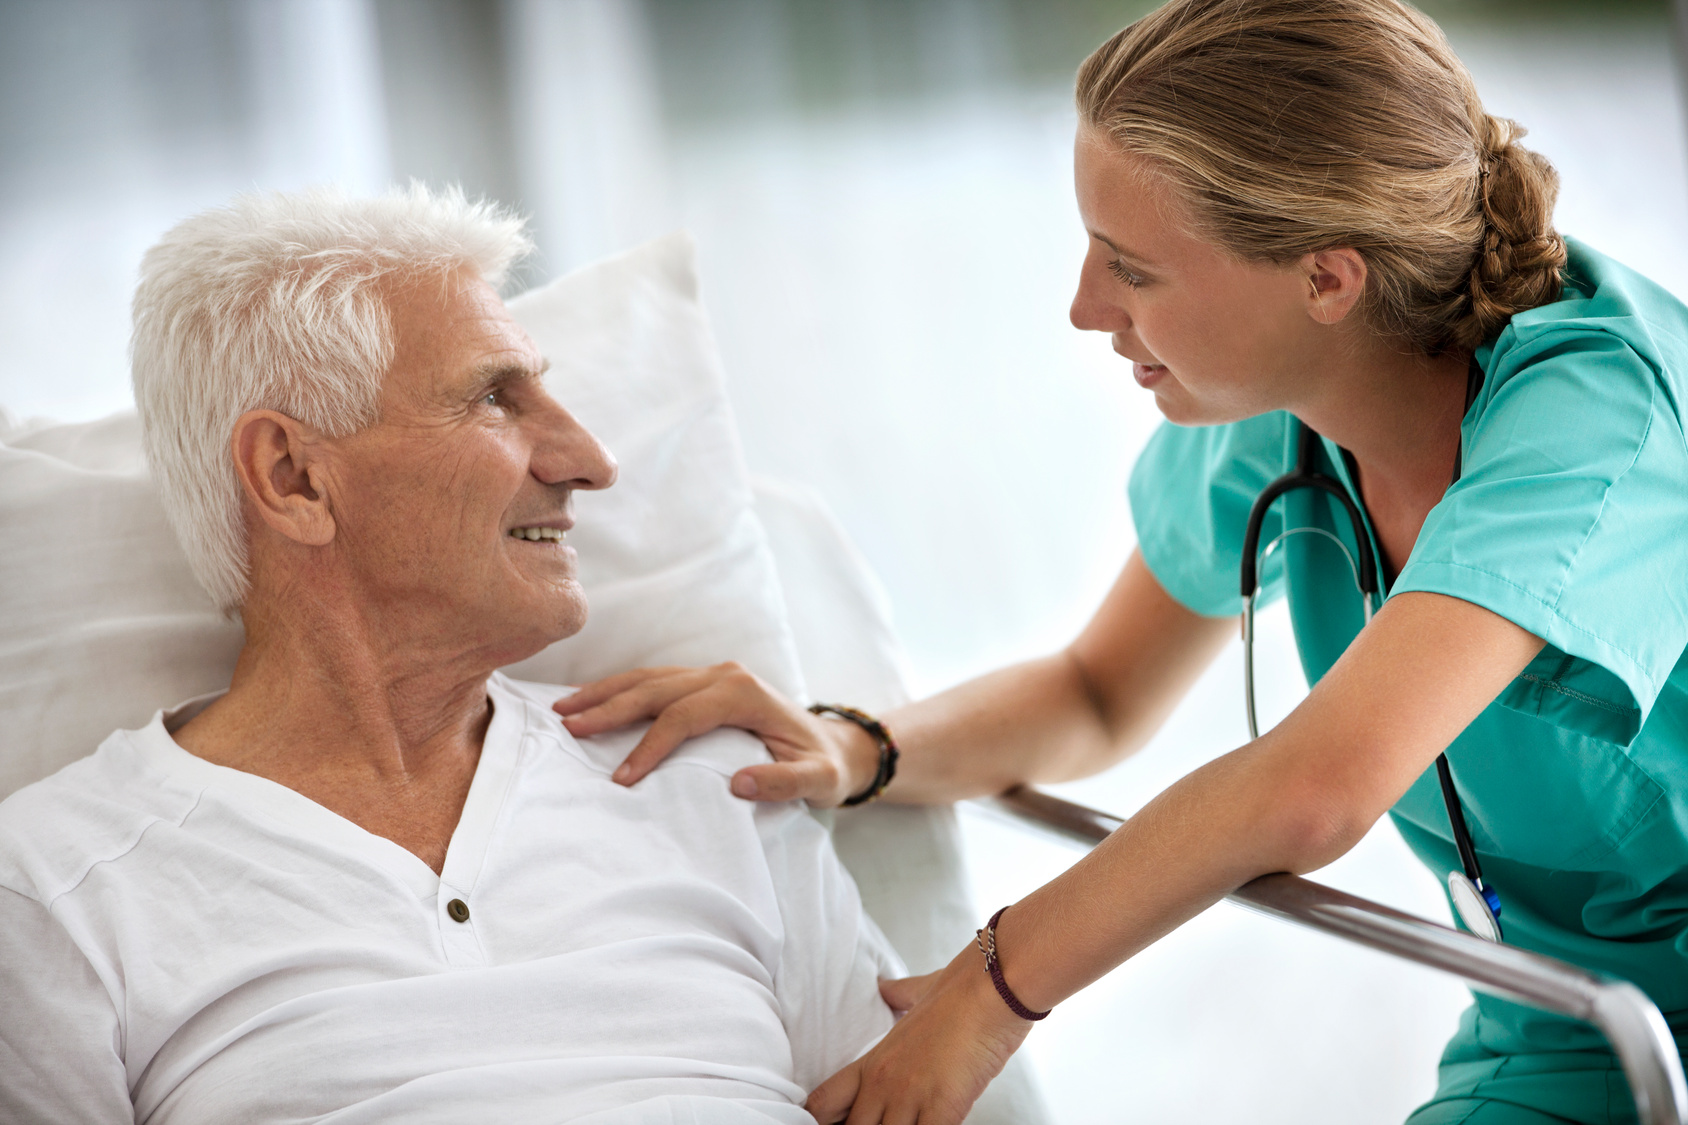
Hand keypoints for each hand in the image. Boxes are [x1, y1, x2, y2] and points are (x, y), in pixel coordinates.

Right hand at [552, 663, 882, 805]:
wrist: (838, 745)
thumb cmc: (826, 766)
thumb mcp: (820, 780)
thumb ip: (786, 783)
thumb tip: (740, 784)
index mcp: (746, 693)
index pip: (684, 716)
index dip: (650, 746)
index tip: (622, 778)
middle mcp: (725, 675)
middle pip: (656, 689)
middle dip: (609, 708)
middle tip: (568, 728)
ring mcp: (713, 675)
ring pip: (649, 678)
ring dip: (606, 693)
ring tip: (564, 709)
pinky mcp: (705, 683)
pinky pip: (655, 681)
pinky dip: (620, 689)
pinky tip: (592, 700)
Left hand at [806, 944, 1032, 1124]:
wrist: (994, 984)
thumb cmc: (962, 989)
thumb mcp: (919, 992)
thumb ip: (898, 995)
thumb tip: (884, 986)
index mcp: (874, 1061)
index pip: (823, 1103)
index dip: (824, 1120)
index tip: (837, 1122)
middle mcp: (884, 1083)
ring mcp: (911, 1097)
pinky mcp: (943, 1107)